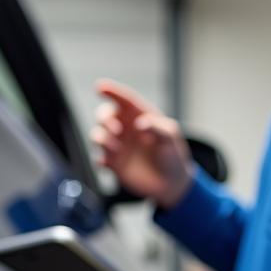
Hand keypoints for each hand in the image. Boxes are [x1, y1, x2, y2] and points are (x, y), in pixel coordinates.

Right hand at [91, 79, 193, 209]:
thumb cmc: (173, 155)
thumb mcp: (170, 137)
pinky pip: (98, 159)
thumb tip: (140, 124)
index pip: (123, 100)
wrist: (171, 183)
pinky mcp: (113, 164)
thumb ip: (157, 127)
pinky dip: (100, 160)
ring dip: (101, 139)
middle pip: (104, 116)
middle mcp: (125, 129)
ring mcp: (117, 146)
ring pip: (97, 136)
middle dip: (104, 119)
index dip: (111, 91)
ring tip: (116, 149)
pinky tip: (106, 163)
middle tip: (115, 129)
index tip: (100, 87)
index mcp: (139, 116)